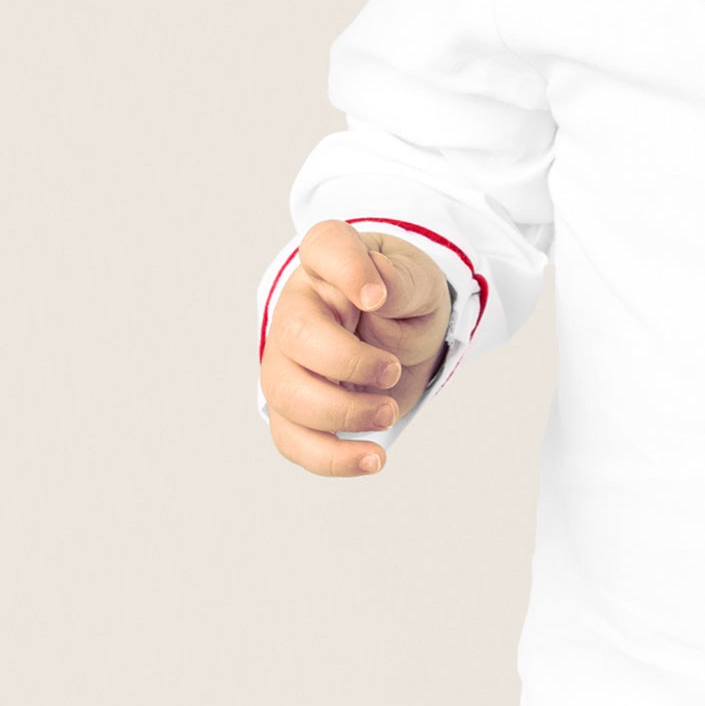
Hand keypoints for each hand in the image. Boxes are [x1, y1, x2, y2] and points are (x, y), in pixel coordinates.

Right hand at [262, 221, 451, 476]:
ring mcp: (289, 360)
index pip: (324, 246)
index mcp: (330, 263)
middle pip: (293, 334)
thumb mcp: (419, 282)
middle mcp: (299, 308)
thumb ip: (400, 281)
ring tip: (388, 412)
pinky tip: (373, 458)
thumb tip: (375, 291)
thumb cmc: (404, 299)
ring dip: (341, 414)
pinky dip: (330, 458)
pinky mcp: (297, 407)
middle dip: (347, 363)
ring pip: (285, 394)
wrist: (403, 333)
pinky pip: (292, 439)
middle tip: (392, 372)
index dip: (347, 270)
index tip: (377, 295)